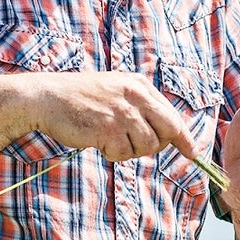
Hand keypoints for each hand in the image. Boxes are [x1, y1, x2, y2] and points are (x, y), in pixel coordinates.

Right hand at [25, 70, 198, 164]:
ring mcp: (122, 113)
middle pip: (168, 131)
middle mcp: (135, 96)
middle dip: (159, 145)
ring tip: (110, 138)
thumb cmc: (81, 98)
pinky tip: (98, 141)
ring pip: (147, 146)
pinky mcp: (108, 129)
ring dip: (131, 150)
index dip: (184, 137)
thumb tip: (169, 134)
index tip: (192, 152)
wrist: (46, 98)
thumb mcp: (116, 91)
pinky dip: (113, 153)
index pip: (173, 115)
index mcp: (139, 85)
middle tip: (137, 145)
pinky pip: (124, 154)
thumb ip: (141, 107)